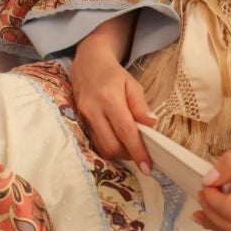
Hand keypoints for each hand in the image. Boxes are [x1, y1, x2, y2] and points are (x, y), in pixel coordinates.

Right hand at [69, 33, 154, 169]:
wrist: (87, 63)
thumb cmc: (113, 74)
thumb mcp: (132, 84)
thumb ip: (140, 105)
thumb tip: (151, 124)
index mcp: (109, 99)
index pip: (125, 131)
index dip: (137, 151)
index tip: (147, 167)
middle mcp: (93, 110)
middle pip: (111, 145)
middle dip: (128, 155)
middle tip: (140, 153)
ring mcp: (83, 117)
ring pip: (101, 147)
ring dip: (118, 153)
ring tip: (129, 146)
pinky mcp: (79, 121)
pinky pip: (95, 141)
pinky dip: (108, 146)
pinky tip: (117, 140)